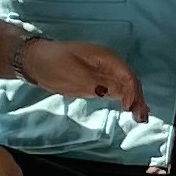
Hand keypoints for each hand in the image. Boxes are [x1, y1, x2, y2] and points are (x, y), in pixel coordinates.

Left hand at [18, 36, 144, 117]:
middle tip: (140, 118)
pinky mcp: (97, 81)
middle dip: (137, 98)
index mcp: (104, 57)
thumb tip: (111, 92)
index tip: (130, 108)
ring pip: (125, 86)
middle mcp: (108, 63)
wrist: (35, 60)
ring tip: (140, 117)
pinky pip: (116, 89)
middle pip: (129, 80)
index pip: (126, 74)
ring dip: (134, 100)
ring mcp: (103, 72)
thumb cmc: (53, 64)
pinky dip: (124, 99)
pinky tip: (129, 109)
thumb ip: (94, 83)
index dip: (132, 91)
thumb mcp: (73, 74)